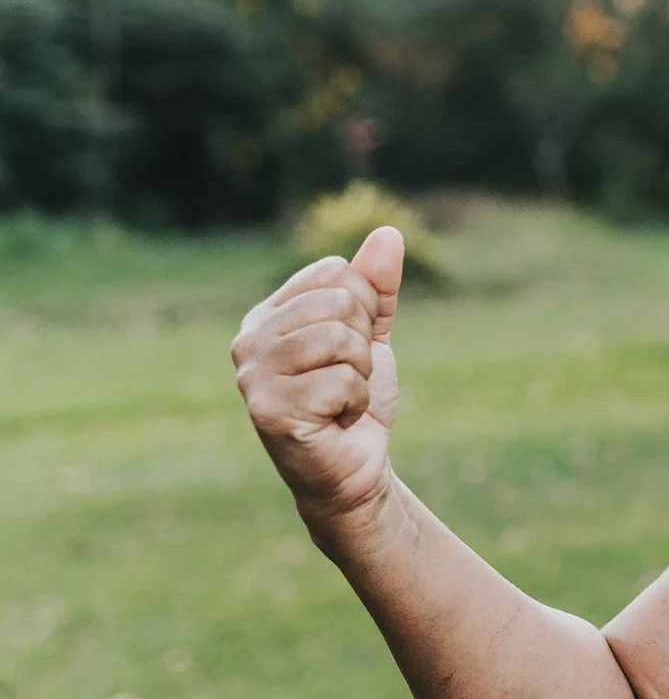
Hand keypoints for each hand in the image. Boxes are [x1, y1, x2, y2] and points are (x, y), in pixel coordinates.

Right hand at [231, 226, 405, 521]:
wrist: (354, 466)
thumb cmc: (355, 399)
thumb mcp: (372, 334)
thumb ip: (378, 286)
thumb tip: (389, 232)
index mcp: (268, 313)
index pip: (335, 271)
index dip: (364, 308)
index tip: (351, 346)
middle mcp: (249, 338)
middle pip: (339, 302)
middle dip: (363, 344)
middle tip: (346, 377)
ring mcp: (252, 374)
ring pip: (340, 338)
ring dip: (360, 373)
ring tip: (340, 397)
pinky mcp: (267, 408)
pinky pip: (341, 380)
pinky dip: (355, 402)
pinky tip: (335, 419)